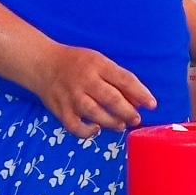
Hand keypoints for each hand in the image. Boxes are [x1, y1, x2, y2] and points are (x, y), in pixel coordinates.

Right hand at [30, 43, 155, 137]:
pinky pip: (74, 126)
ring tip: (120, 125)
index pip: (123, 79)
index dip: (140, 93)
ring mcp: (71, 96)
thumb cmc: (78, 64)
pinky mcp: (60, 109)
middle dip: (127, 111)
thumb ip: (119, 80)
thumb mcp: (100, 63)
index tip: (152, 104)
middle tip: (136, 119)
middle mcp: (85, 80)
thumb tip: (140, 101)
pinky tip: (95, 129)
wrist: (43, 64)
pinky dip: (86, 132)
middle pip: (110, 98)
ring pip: (94, 113)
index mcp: (98, 65)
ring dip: (111, 122)